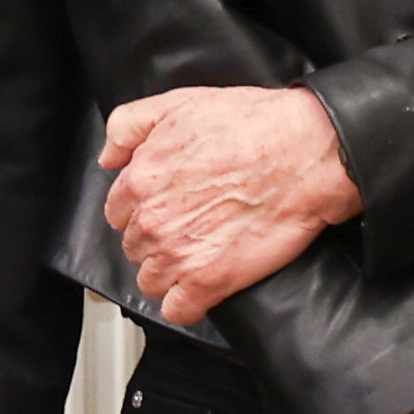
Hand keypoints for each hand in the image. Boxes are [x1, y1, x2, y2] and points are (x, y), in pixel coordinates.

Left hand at [99, 86, 361, 327]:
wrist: (306, 153)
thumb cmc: (253, 125)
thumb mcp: (179, 103)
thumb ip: (128, 126)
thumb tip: (108, 157)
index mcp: (141, 179)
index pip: (118, 213)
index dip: (144, 210)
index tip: (167, 207)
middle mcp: (152, 220)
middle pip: (135, 248)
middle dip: (158, 241)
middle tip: (192, 227)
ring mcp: (178, 254)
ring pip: (152, 281)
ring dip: (171, 273)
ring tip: (202, 254)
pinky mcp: (208, 282)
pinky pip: (177, 310)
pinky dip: (187, 304)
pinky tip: (203, 287)